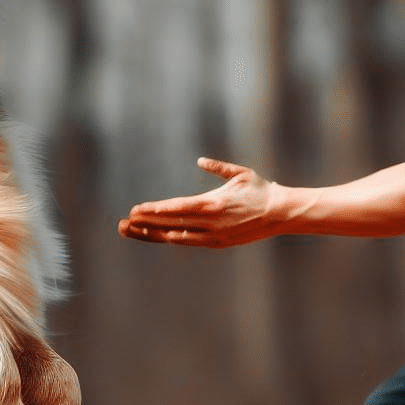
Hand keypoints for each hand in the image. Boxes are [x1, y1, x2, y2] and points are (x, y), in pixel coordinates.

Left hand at [117, 157, 280, 247]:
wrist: (281, 213)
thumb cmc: (260, 189)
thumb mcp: (239, 173)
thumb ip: (218, 168)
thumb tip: (201, 161)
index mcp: (213, 204)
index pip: (176, 208)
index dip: (154, 211)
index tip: (136, 210)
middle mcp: (210, 223)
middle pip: (170, 225)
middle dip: (145, 224)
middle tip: (123, 223)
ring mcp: (214, 235)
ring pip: (176, 236)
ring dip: (153, 233)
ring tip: (132, 230)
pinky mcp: (218, 243)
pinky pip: (190, 242)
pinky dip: (173, 239)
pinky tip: (159, 236)